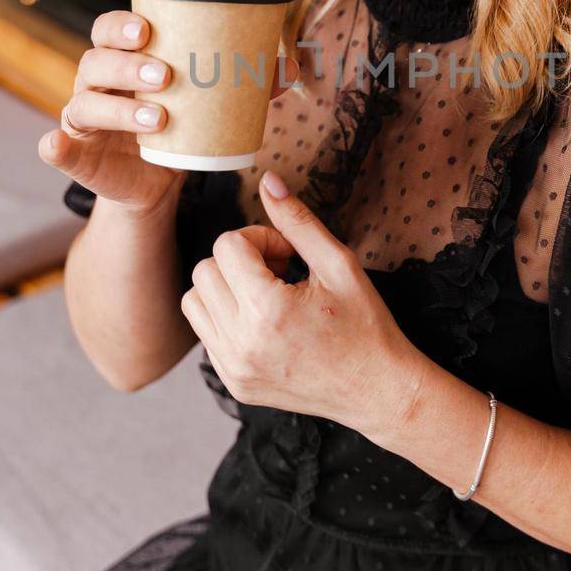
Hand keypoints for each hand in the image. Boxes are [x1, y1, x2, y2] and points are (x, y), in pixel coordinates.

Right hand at [38, 8, 299, 219]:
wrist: (158, 182)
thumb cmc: (181, 127)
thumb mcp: (207, 105)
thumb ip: (241, 85)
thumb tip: (287, 69)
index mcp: (122, 61)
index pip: (109, 30)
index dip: (121, 25)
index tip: (148, 29)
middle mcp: (96, 84)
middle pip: (95, 61)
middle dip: (127, 64)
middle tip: (165, 75)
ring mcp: (83, 120)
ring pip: (85, 103)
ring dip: (117, 107)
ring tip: (156, 117)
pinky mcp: (80, 157)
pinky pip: (58, 149)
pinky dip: (55, 147)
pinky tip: (55, 146)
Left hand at [180, 169, 426, 436]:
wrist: (376, 390)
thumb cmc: (365, 326)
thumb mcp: (339, 264)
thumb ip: (298, 220)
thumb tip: (267, 181)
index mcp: (268, 311)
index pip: (227, 245)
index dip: (259, 238)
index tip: (288, 253)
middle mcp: (242, 343)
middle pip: (204, 270)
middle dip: (239, 260)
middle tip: (279, 271)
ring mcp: (234, 368)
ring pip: (194, 300)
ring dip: (225, 287)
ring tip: (266, 295)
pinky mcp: (233, 384)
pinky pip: (205, 334)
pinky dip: (226, 318)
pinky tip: (263, 321)